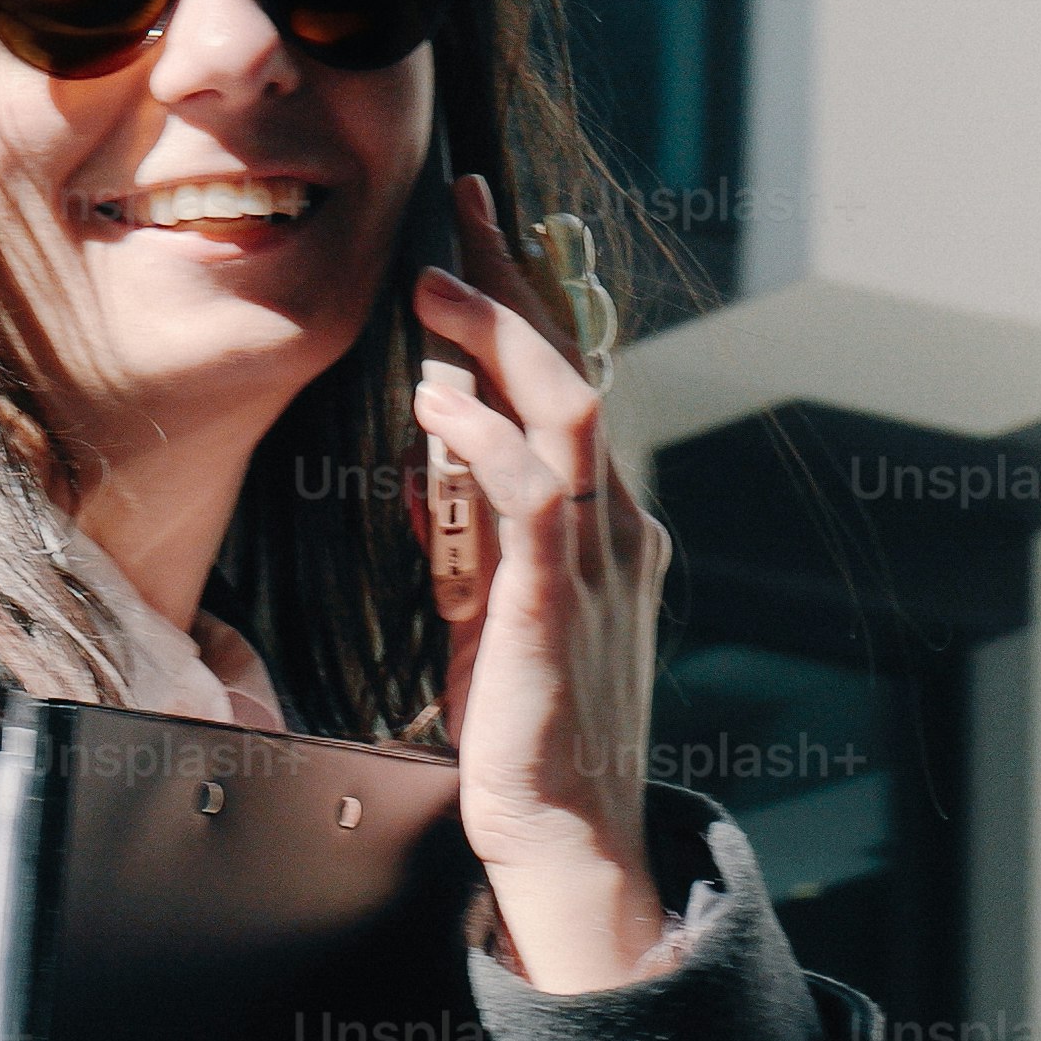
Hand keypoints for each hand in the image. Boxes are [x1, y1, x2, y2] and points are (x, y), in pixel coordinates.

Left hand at [411, 176, 675, 992]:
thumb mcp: (487, 612)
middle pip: (575, 370)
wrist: (564, 832)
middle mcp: (615, 527)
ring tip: (432, 292)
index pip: (566, 388)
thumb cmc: (523, 731)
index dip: (524, 305)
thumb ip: (468, 537)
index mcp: (603, 525)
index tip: (476, 235)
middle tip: (463, 207)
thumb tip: (425, 461)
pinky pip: (534, 495)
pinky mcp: (557, 602)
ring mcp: (597, 561)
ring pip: (567, 411)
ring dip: (498, 340)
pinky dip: (484, 438)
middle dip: (518, 282)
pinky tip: (438, 407)